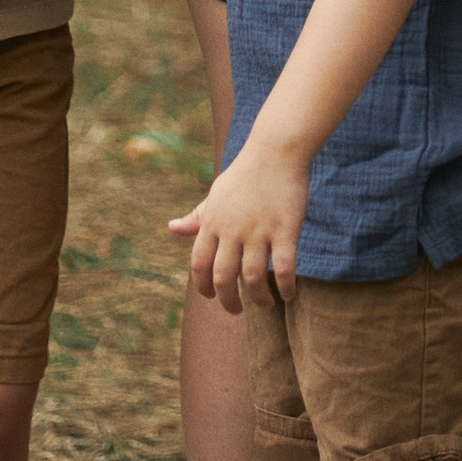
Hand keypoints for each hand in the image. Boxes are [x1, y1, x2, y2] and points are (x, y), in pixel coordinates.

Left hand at [171, 135, 310, 308]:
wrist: (276, 150)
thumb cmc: (245, 174)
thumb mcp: (216, 195)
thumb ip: (197, 216)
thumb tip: (171, 228)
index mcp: (213, 222)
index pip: (199, 264)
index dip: (202, 286)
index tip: (211, 297)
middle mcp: (232, 230)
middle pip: (223, 278)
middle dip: (227, 302)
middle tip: (235, 311)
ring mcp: (259, 230)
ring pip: (253, 277)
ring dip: (258, 299)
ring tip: (266, 304)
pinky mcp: (285, 229)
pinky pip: (284, 267)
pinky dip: (286, 286)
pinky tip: (289, 295)